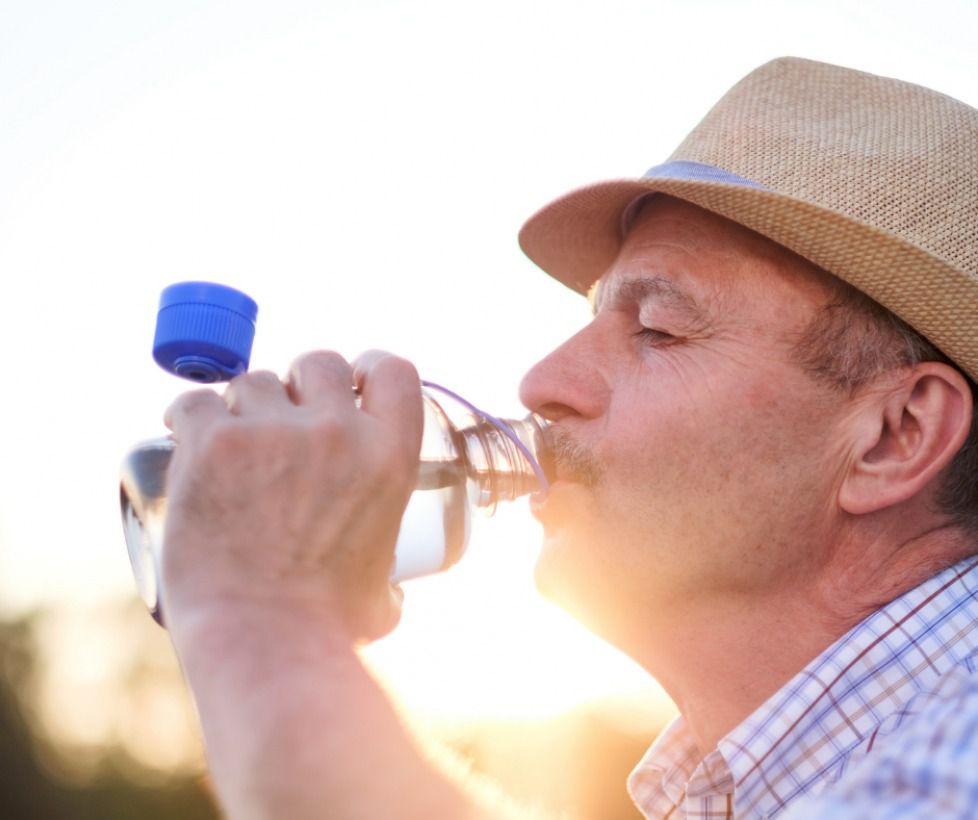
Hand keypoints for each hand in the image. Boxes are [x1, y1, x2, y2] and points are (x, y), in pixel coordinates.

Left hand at [159, 350, 422, 643]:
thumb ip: (390, 572)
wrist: (264, 643)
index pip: (393, 371)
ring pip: (253, 381)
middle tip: (281, 424)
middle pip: (318, 363)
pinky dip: (189, 418)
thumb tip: (391, 588)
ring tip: (231, 451)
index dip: (368, 369)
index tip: (350, 386)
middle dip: (300, 385)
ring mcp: (274, 433)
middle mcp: (337, 432)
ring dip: (243, 408)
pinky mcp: (214, 444)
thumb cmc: (327, 628)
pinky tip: (186, 438)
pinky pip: (194, 402)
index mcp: (390, 457)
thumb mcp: (384, 586)